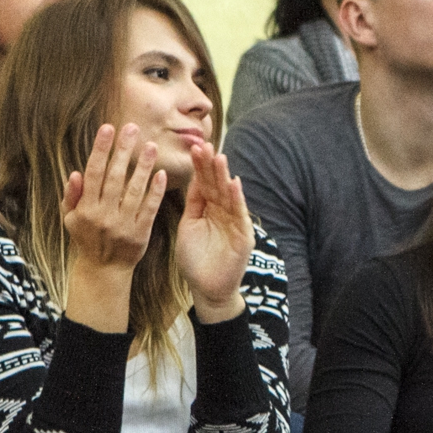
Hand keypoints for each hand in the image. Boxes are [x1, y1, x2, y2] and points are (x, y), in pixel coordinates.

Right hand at [62, 123, 165, 273]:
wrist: (104, 270)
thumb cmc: (86, 238)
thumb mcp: (70, 219)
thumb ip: (71, 196)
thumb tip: (75, 173)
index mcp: (85, 208)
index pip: (93, 172)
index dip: (100, 149)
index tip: (108, 128)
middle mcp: (103, 214)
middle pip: (114, 177)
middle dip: (123, 151)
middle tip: (133, 128)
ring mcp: (123, 224)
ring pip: (134, 190)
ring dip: (143, 166)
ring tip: (151, 146)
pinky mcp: (140, 232)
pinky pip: (149, 208)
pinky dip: (155, 191)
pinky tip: (161, 174)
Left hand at [175, 143, 253, 321]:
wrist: (207, 288)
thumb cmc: (196, 259)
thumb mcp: (189, 226)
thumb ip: (193, 204)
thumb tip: (191, 179)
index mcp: (209, 209)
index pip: (205, 183)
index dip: (200, 166)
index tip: (193, 148)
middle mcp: (223, 212)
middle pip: (217, 184)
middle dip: (211, 165)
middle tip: (204, 144)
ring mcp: (235, 223)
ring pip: (229, 195)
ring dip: (224, 176)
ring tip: (219, 157)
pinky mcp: (243, 236)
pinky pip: (239, 214)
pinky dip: (237, 199)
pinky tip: (234, 183)